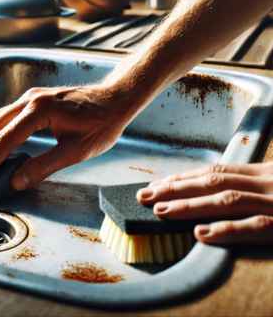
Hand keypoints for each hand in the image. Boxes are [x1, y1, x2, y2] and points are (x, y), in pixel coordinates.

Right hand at [0, 85, 133, 190]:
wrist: (116, 98)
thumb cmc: (102, 123)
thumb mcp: (76, 151)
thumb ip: (44, 166)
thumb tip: (16, 181)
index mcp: (40, 110)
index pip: (6, 138)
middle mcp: (30, 100)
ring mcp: (29, 98)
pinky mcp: (32, 100)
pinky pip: (3, 116)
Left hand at [137, 163, 272, 244]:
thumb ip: (254, 187)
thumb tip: (215, 195)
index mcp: (265, 173)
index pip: (217, 172)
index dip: (184, 178)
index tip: (157, 185)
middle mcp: (268, 183)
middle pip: (214, 182)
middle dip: (176, 189)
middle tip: (145, 196)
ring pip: (227, 201)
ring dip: (190, 205)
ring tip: (161, 211)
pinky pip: (256, 226)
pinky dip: (227, 229)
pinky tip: (201, 233)